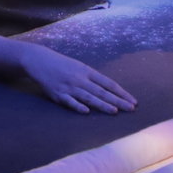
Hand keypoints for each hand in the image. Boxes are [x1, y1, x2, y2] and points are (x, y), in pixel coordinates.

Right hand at [19, 48, 135, 114]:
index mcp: (87, 71)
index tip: (133, 101)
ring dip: (102, 104)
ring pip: (88, 97)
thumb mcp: (79, 67)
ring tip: (114, 111)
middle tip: (131, 109)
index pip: (108, 83)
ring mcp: (69, 87)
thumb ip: (92, 79)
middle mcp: (80, 79)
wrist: (40, 60)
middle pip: (102, 91)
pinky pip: (69, 101)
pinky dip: (78, 106)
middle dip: (117, 101)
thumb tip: (108, 90)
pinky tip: (86, 112)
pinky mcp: (58, 94)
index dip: (121, 93)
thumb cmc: (62, 65)